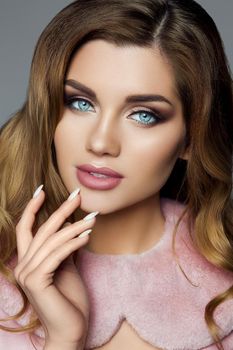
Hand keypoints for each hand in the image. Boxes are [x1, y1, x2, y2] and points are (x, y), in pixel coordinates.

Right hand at [14, 186, 95, 346]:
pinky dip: (73, 243)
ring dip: (74, 227)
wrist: (71, 330)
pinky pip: (58, 255)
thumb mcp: (68, 267)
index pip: (25, 229)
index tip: (41, 190)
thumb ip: (65, 249)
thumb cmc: (69, 300)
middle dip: (60, 210)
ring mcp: (28, 274)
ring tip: (92, 218)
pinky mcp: (37, 281)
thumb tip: (70, 226)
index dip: (31, 208)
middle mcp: (23, 266)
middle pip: (42, 230)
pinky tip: (87, 235)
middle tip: (77, 195)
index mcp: (28, 261)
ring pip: (52, 241)